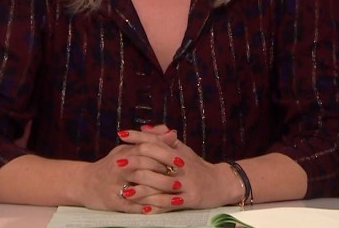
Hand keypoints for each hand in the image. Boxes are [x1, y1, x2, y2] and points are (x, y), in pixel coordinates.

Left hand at [112, 125, 239, 212]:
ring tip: (124, 192)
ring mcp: (186, 183)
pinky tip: (143, 209)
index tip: (121, 134)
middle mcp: (181, 165)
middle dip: (135, 161)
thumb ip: (163, 139)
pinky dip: (157, 206)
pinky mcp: (191, 199)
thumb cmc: (197, 166)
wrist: (221, 183)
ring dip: (142, 189)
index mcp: (178, 152)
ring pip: (161, 185)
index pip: (156, 140)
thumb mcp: (182, 149)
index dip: (138, 137)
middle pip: (156, 160)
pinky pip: (171, 204)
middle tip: (117, 162)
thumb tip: (144, 128)